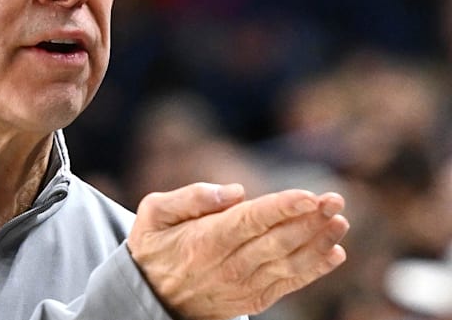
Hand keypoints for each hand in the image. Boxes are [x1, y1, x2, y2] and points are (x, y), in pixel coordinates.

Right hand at [128, 182, 348, 319]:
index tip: (308, 195)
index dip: (282, 208)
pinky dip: (314, 269)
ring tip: (340, 222)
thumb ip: (191, 197)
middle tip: (335, 199)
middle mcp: (227, 266)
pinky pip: (289, 284)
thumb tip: (236, 191)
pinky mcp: (253, 299)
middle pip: (277, 241)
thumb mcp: (154, 214)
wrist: (151, 297)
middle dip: (310, 219)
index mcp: (203, 241)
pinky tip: (334, 252)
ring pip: (289, 263)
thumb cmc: (155, 246)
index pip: (250, 221)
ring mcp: (243, 286)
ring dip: (318, 242)